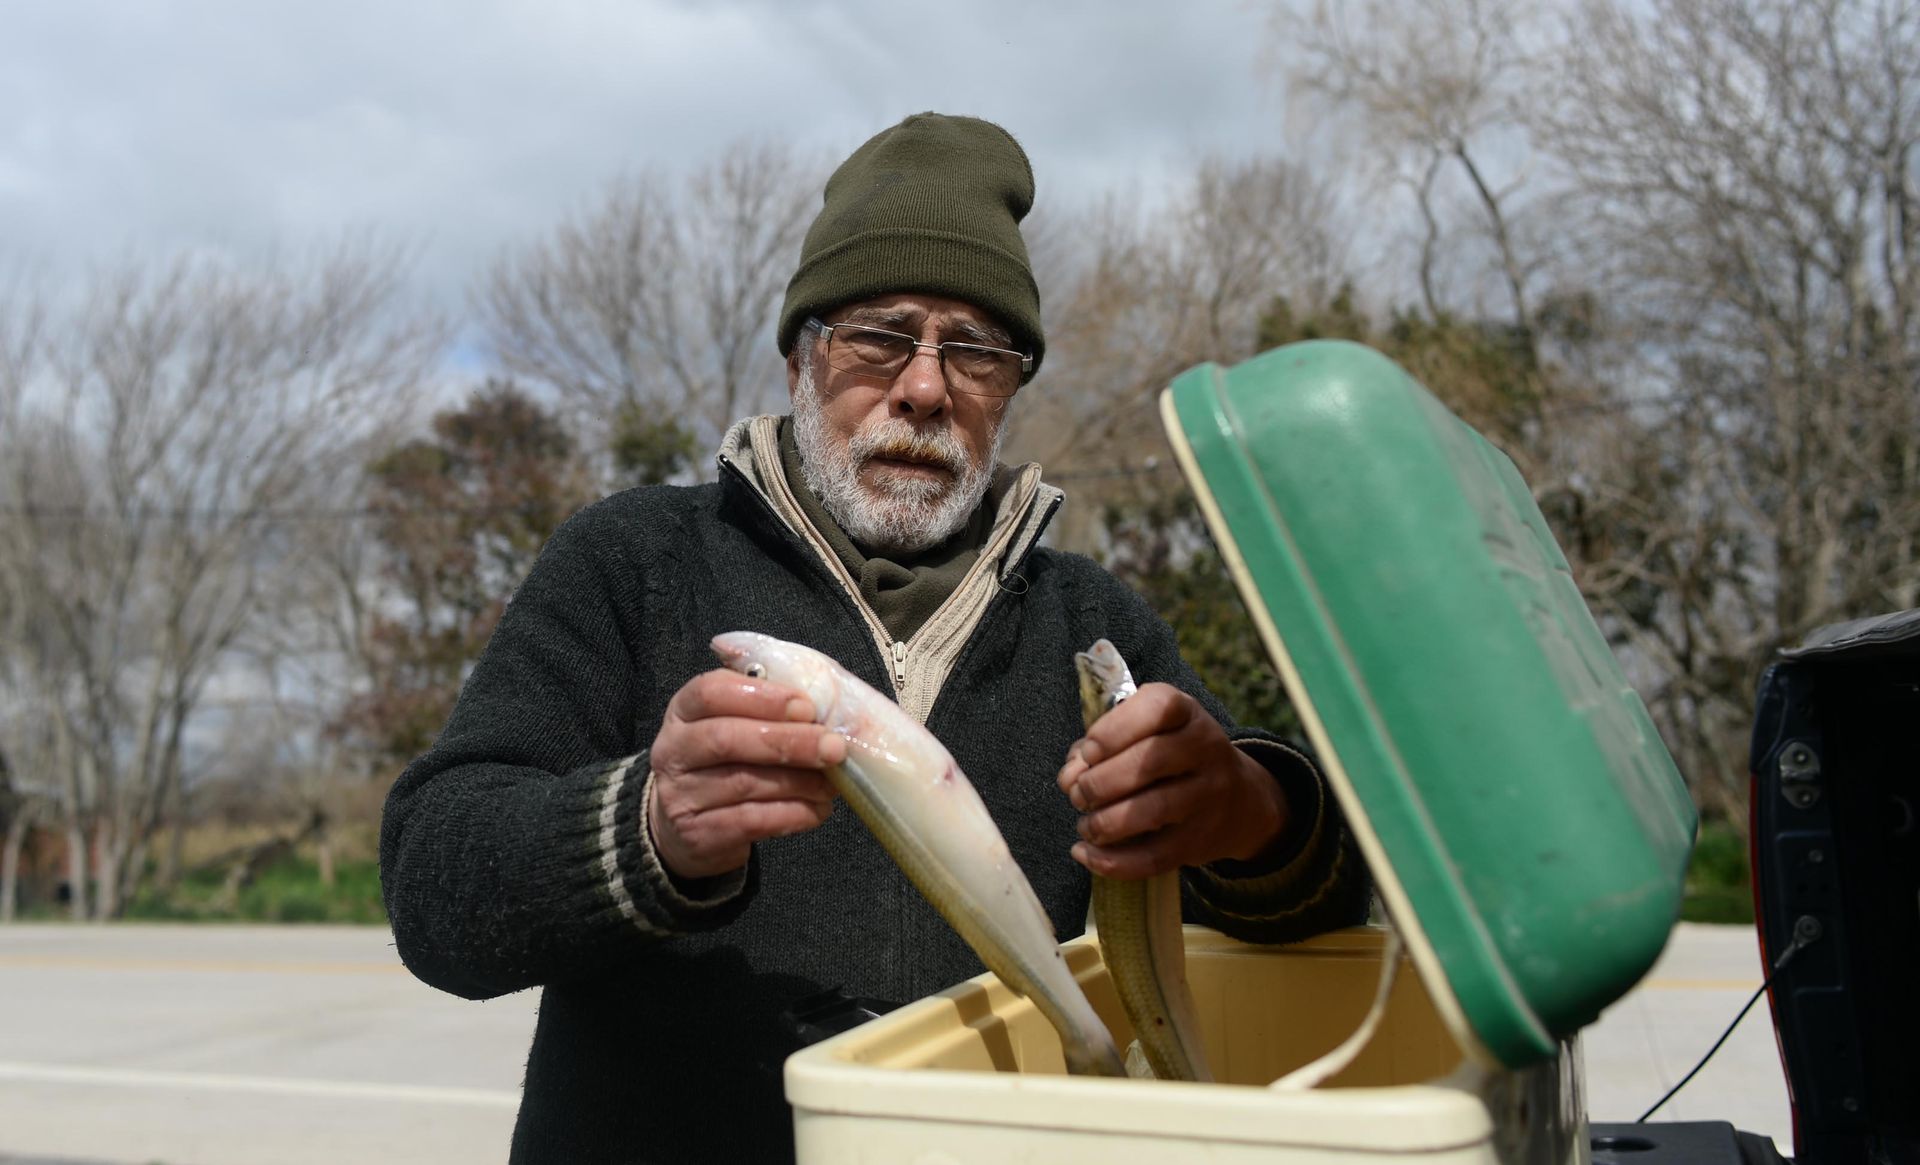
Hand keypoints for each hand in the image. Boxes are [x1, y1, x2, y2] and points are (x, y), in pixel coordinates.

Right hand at [647, 669, 845, 880]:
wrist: (685, 827)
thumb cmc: (723, 764)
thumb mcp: (732, 725)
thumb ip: (766, 707)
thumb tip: (823, 705)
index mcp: (683, 712)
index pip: (710, 692)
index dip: (761, 696)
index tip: (806, 707)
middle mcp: (673, 752)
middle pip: (726, 739)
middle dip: (787, 741)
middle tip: (833, 746)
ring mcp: (680, 796)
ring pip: (744, 783)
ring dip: (798, 782)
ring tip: (831, 782)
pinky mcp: (698, 835)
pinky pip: (751, 821)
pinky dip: (792, 814)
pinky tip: (816, 808)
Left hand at [1055, 683, 1286, 879]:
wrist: (1237, 799)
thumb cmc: (1170, 757)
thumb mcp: (1143, 734)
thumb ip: (1100, 748)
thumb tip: (1070, 779)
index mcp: (1186, 712)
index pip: (1157, 708)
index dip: (1114, 730)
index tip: (1088, 752)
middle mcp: (1205, 747)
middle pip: (1151, 761)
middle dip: (1100, 782)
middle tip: (1079, 795)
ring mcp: (1208, 795)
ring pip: (1154, 810)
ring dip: (1105, 822)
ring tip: (1086, 826)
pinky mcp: (1202, 840)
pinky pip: (1156, 856)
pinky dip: (1114, 861)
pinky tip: (1086, 854)